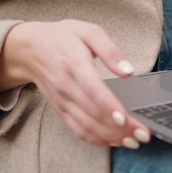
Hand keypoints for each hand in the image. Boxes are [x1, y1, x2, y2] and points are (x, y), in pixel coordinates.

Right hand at [0, 20, 152, 147]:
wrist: (28, 49)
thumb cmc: (60, 38)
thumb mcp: (87, 31)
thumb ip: (109, 50)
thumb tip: (128, 70)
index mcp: (74, 64)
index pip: (92, 90)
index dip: (108, 106)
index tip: (125, 119)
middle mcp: (66, 86)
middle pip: (94, 113)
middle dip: (120, 128)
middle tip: (143, 135)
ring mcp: (62, 101)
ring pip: (87, 126)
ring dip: (110, 137)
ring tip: (133, 141)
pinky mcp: (61, 110)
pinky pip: (78, 130)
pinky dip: (96, 139)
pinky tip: (113, 141)